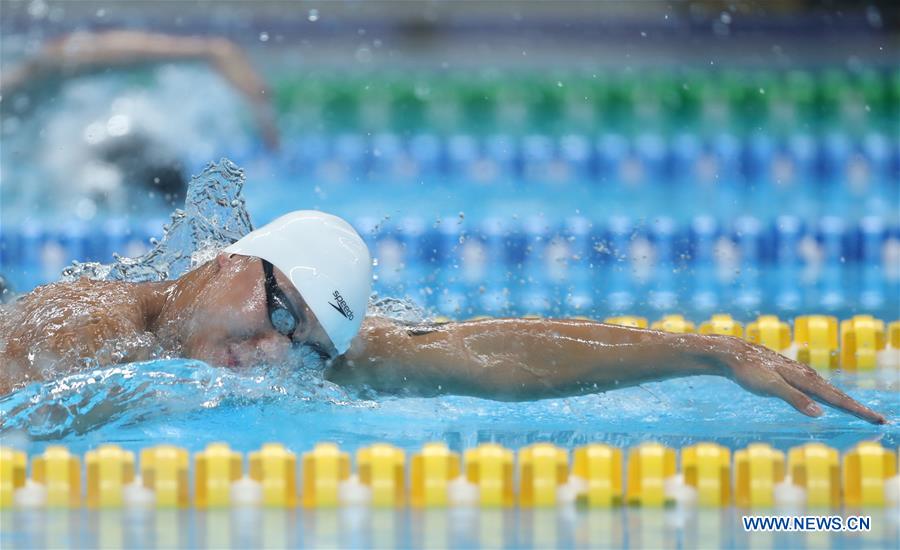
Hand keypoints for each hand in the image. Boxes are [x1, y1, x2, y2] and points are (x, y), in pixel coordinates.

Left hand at [714, 336, 887, 423]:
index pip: (837, 398)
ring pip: (827, 390)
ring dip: (845, 401)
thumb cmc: (749, 371)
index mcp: (806, 379)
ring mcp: (798, 373)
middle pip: (837, 394)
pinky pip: (816, 387)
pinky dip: (828, 395)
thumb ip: (794, 399)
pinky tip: (826, 398)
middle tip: (879, 419)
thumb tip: (820, 413)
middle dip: (858, 407)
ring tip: (860, 411)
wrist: (733, 354)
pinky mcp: (789, 374)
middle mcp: (806, 375)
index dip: (858, 410)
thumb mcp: (770, 386)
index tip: (878, 419)